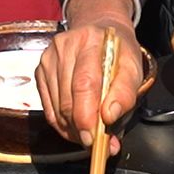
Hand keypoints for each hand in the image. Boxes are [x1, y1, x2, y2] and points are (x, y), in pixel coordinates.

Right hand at [37, 18, 142, 154]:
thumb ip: (125, 93)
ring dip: (73, 129)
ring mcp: (48, 59)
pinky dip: (62, 124)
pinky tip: (76, 127)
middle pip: (67, 100)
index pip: (84, 84)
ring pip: (56, 109)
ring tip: (90, 133)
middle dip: (81, 128)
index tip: (94, 138)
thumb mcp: (133, 68)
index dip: (87, 116)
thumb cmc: (117, 52)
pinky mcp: (40, 71)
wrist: (98, 30)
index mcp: (90, 41)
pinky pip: (49, 109)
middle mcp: (64, 48)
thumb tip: (108, 117)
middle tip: (97, 143)